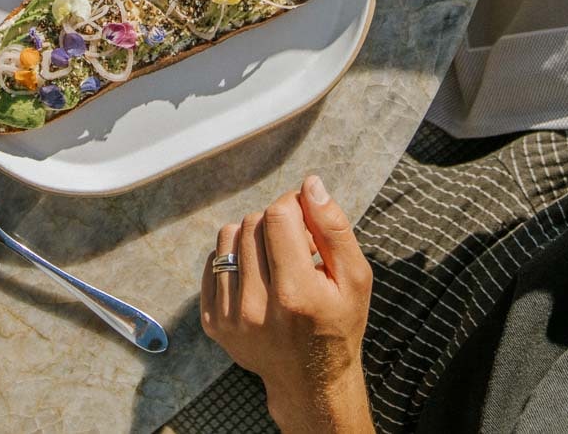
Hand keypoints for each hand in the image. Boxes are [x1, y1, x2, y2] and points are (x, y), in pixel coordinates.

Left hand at [200, 176, 374, 433]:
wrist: (310, 382)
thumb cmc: (338, 325)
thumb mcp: (355, 279)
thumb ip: (334, 228)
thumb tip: (310, 185)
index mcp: (296, 295)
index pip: (277, 217)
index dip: (293, 205)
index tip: (306, 218)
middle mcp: (257, 308)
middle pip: (253, 224)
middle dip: (276, 223)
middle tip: (297, 246)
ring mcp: (229, 318)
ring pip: (229, 237)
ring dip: (253, 236)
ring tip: (276, 259)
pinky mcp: (212, 322)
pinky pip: (213, 260)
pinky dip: (235, 258)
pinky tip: (258, 276)